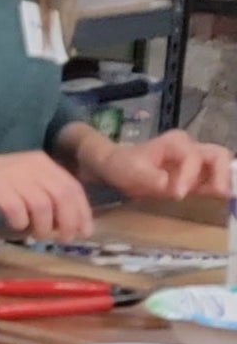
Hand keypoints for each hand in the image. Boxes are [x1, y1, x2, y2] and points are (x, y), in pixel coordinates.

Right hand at [0, 151, 94, 237]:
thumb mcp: (20, 183)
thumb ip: (43, 194)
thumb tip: (67, 221)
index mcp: (41, 162)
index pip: (72, 187)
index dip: (82, 211)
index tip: (84, 231)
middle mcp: (31, 165)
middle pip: (63, 196)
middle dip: (68, 221)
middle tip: (63, 238)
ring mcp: (13, 175)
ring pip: (43, 206)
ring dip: (44, 226)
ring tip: (37, 235)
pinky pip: (18, 210)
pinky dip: (20, 223)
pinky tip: (14, 225)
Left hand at [93, 129, 232, 204]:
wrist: (120, 168)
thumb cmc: (125, 166)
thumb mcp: (131, 171)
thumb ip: (149, 177)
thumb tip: (166, 184)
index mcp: (175, 143)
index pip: (193, 157)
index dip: (189, 175)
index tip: (178, 194)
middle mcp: (191, 148)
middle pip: (218, 155)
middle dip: (222, 174)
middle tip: (219, 193)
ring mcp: (196, 163)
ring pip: (221, 166)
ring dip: (224, 182)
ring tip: (221, 198)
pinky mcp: (197, 177)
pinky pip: (213, 181)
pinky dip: (217, 190)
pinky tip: (216, 201)